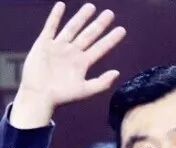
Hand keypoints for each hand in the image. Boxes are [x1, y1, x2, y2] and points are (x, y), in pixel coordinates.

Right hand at [11, 3, 125, 127]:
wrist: (39, 95)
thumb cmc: (62, 96)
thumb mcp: (85, 90)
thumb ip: (102, 82)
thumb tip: (117, 72)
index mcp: (83, 63)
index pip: (101, 47)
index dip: (111, 39)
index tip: (122, 30)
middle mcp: (73, 52)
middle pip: (89, 35)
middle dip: (99, 24)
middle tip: (110, 13)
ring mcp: (59, 46)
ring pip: (72, 28)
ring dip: (81, 17)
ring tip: (91, 7)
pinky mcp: (44, 43)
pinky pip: (51, 27)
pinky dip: (55, 16)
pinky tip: (61, 5)